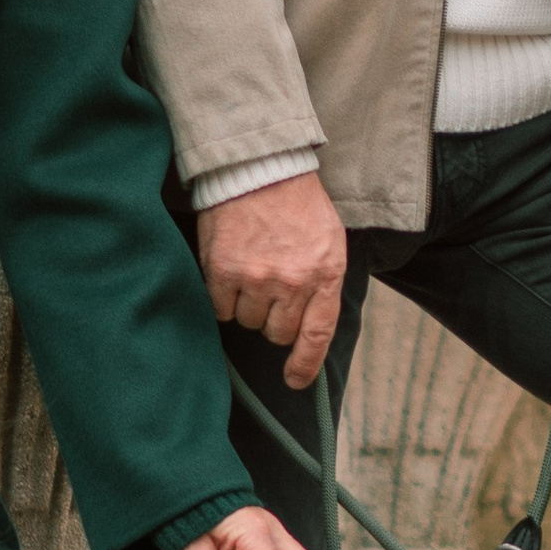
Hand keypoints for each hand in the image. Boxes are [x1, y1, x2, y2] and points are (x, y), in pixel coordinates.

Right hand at [197, 168, 348, 386]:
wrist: (259, 168)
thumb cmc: (296, 204)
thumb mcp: (329, 241)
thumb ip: (323, 284)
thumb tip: (309, 331)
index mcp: (325, 273)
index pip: (317, 335)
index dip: (306, 365)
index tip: (294, 381)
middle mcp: (293, 280)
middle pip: (277, 332)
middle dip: (273, 318)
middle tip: (270, 288)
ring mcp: (257, 277)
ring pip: (247, 321)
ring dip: (247, 305)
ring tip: (251, 270)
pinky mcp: (223, 271)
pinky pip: (221, 308)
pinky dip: (223, 297)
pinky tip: (230, 269)